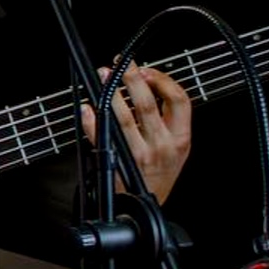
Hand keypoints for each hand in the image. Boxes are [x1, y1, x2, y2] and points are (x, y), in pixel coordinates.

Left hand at [79, 63, 192, 202]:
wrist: (143, 205)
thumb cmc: (157, 173)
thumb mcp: (175, 147)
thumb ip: (166, 120)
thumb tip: (145, 85)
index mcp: (181, 137)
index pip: (179, 100)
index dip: (163, 80)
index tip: (147, 70)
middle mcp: (163, 145)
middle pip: (147, 104)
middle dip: (132, 79)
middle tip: (120, 64)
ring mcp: (141, 154)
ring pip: (123, 117)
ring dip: (110, 94)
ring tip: (102, 76)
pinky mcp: (120, 162)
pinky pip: (102, 137)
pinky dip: (92, 120)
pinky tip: (87, 109)